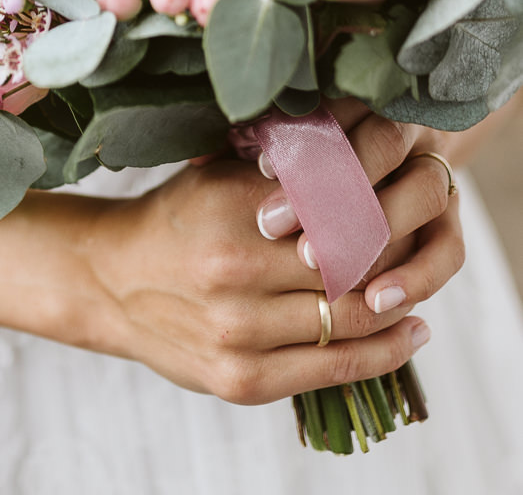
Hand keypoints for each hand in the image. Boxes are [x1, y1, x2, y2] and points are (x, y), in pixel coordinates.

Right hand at [80, 127, 432, 405]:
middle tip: (416, 245)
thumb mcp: (218, 175)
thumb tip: (356, 147)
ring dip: (397, 307)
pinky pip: (334, 369)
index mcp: (231, 208)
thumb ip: (281, 167)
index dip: (377, 205)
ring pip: (350, 319)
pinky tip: (407, 335)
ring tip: (418, 294)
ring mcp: (238, 332)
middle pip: (350, 263)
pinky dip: (383, 354)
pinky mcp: (241, 381)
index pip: (334, 205)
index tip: (399, 198)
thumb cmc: (177, 218)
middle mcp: (234, 270)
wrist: (110, 280)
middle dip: (392, 255)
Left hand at [255, 99, 463, 323]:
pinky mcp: (451, 224)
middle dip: (329, 185)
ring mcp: (435, 176)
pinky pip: (447, 250)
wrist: (381, 172)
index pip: (339, 105)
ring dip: (371, 229)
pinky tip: (375, 300)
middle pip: (383, 144)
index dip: (303, 135)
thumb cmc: (306, 162)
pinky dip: (416, 276)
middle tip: (274, 224)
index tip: (259, 167)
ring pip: (422, 193)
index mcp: (366, 97)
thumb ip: (254, 145)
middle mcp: (408, 130)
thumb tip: (206, 152)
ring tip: (316, 263)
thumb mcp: (281, 145)